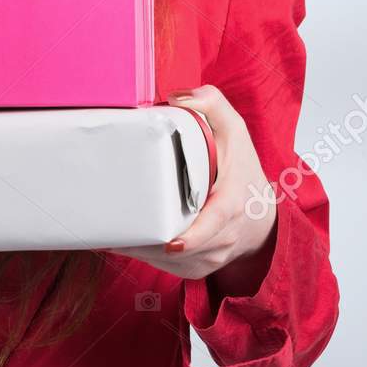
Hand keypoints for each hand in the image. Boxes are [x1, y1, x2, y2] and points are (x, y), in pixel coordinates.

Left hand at [116, 86, 276, 294]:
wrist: (260, 216)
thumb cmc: (243, 171)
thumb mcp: (234, 131)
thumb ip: (211, 104)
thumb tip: (179, 97)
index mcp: (230, 207)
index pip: (213, 227)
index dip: (192, 238)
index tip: (171, 243)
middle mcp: (220, 239)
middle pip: (180, 249)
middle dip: (145, 242)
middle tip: (110, 228)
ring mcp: (208, 258)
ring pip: (168, 262)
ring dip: (138, 249)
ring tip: (106, 233)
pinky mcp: (195, 269)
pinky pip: (165, 267)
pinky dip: (142, 254)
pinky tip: (118, 242)